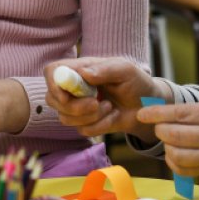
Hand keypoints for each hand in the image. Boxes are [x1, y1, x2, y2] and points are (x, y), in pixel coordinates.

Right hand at [43, 57, 161, 140]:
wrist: (147, 106)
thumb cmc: (135, 82)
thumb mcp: (125, 70)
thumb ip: (105, 69)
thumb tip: (84, 73)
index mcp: (79, 69)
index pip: (51, 72)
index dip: (53, 84)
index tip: (66, 96)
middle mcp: (73, 88)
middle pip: (52, 99)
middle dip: (74, 106)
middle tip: (96, 103)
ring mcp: (77, 107)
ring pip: (65, 118)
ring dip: (90, 117)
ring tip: (109, 107)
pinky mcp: (85, 123)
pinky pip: (82, 130)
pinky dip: (99, 126)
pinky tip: (111, 116)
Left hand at [138, 94, 198, 182]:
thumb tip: (172, 109)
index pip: (181, 114)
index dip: (158, 114)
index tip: (142, 113)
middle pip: (176, 135)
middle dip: (160, 130)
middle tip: (159, 126)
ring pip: (178, 155)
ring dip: (167, 147)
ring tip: (169, 140)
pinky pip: (186, 170)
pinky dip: (175, 163)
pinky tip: (176, 154)